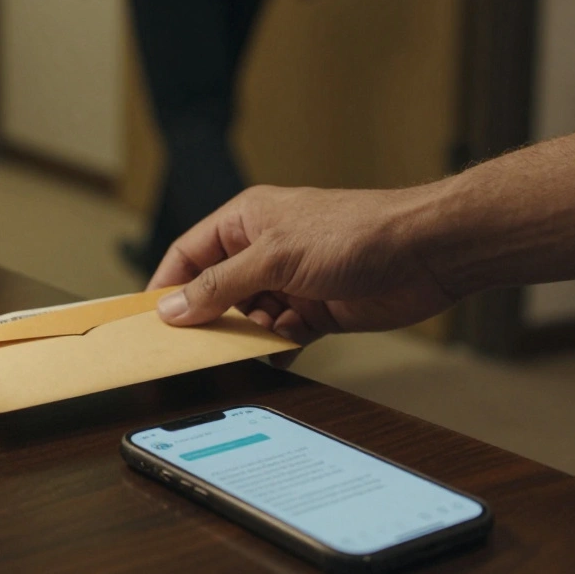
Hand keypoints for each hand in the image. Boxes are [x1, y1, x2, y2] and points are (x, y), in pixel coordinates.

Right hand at [148, 185, 456, 347]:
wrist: (426, 253)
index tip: (148, 319)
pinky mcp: (317, 308)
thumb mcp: (275, 257)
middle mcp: (266, 249)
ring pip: (247, 316)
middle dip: (205, 317)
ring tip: (242, 347)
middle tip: (188, 346)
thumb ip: (220, 285)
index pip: (190, 253)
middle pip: (216, 289)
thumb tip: (173, 307)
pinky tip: (276, 352)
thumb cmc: (355, 233)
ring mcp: (291, 281)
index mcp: (247, 221)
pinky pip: (281, 334)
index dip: (167, 284)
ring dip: (243, 335)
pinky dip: (275, 346)